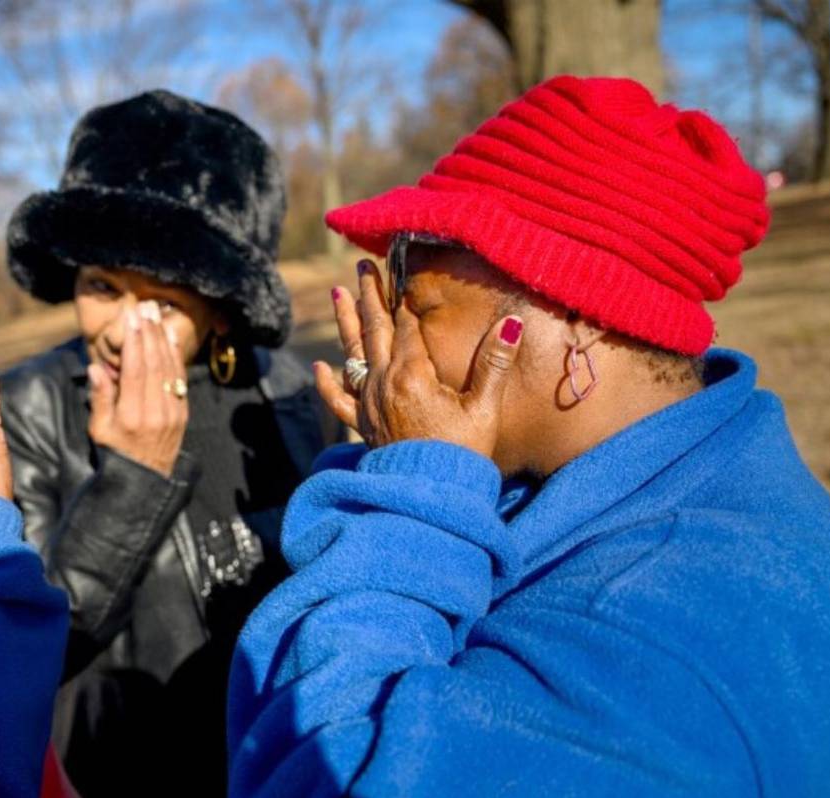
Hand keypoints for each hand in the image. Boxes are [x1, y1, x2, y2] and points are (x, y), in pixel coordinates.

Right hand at [87, 303, 187, 477]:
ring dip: (162, 338)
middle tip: (145, 307)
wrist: (145, 481)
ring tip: (156, 314)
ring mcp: (172, 413)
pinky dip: (175, 356)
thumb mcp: (99, 430)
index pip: (135, 370)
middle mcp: (155, 412)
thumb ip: (99, 398)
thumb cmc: (115, 453)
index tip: (131, 318)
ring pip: (169, 368)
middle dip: (149, 332)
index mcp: (131, 415)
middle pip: (154, 364)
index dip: (134, 342)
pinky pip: (179, 379)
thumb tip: (95, 367)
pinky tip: (169, 337)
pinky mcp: (182, 413)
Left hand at [314, 260, 522, 456]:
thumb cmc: (462, 455)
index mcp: (412, 374)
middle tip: (363, 266)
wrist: (431, 498)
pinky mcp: (363, 426)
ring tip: (338, 293)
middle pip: (375, 331)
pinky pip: (339, 400)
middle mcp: (384, 384)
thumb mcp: (483, 408)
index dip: (404, 299)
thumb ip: (493, 363)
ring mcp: (369, 405)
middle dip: (370, 296)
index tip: (398, 270)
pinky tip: (319, 367)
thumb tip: (510, 323)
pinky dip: (327, 383)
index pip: (406, 326)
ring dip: (346, 323)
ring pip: (353, 355)